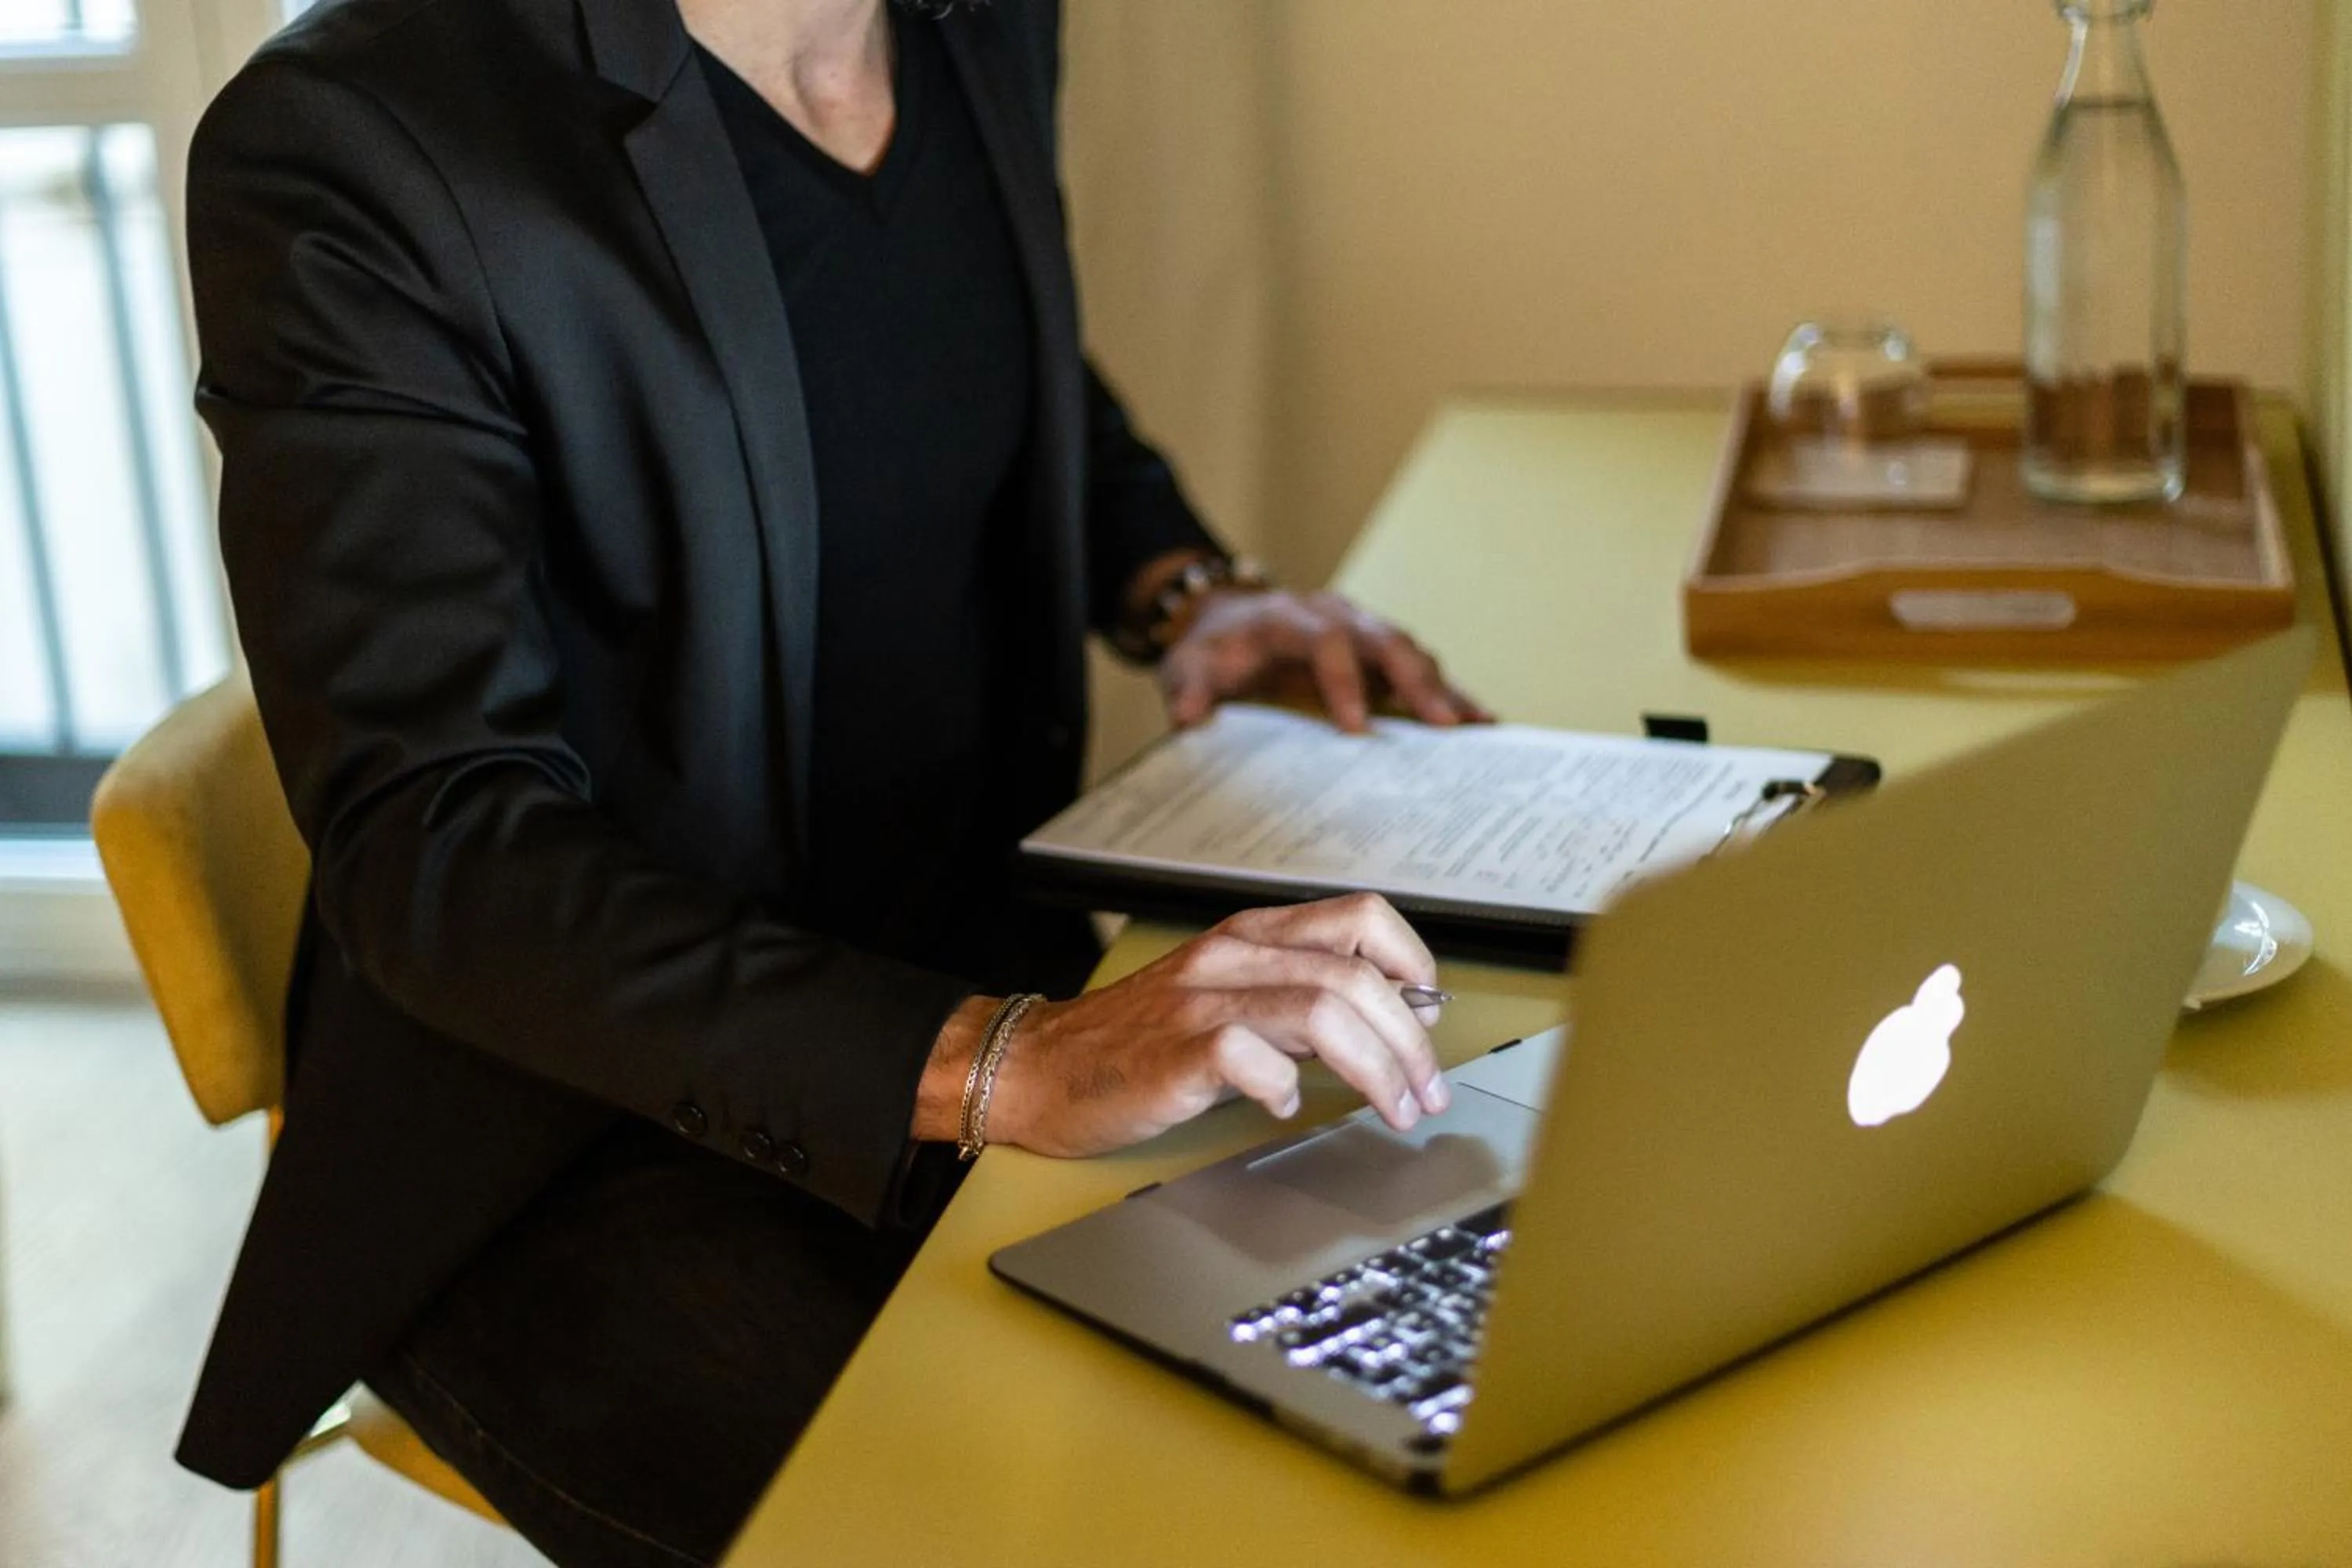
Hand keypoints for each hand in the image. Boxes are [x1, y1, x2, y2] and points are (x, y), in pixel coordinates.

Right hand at [982, 894, 1452, 1158]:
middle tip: (1426, 1090)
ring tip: (1393, 1110)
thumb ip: (1294, 1003)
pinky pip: (1252, 1059)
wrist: (1037, 1069)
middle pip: (1355, 977)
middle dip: (1410, 1041)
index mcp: (1248, 937)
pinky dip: (1284, 1087)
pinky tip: (1283, 1107)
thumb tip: (1384, 1027)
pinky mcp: (1173, 1052)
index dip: (1411, 961)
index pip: (1358, 918)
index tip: (1431, 1013)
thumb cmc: (1132, 1044)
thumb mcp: (1223, 1001)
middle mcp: (1229, 958)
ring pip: (1322, 1010)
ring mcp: (1200, 1001)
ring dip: (1377, 1069)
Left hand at [1159, 588, 1492, 733]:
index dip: (1343, 681)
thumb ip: (1189, 689)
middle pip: (1387, 639)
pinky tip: (1482, 722)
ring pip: (1413, 652)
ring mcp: (1365, 631)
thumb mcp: (1188, 666)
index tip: (1355, 727)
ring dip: (1444, 689)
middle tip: (1443, 725)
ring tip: (1477, 728)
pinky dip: (1451, 693)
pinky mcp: (1379, 654)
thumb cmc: (1213, 649)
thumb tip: (1188, 718)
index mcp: (1291, 617)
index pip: (1326, 641)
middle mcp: (1338, 616)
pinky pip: (1421, 670)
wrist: (1227, 621)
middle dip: (1417, 681)